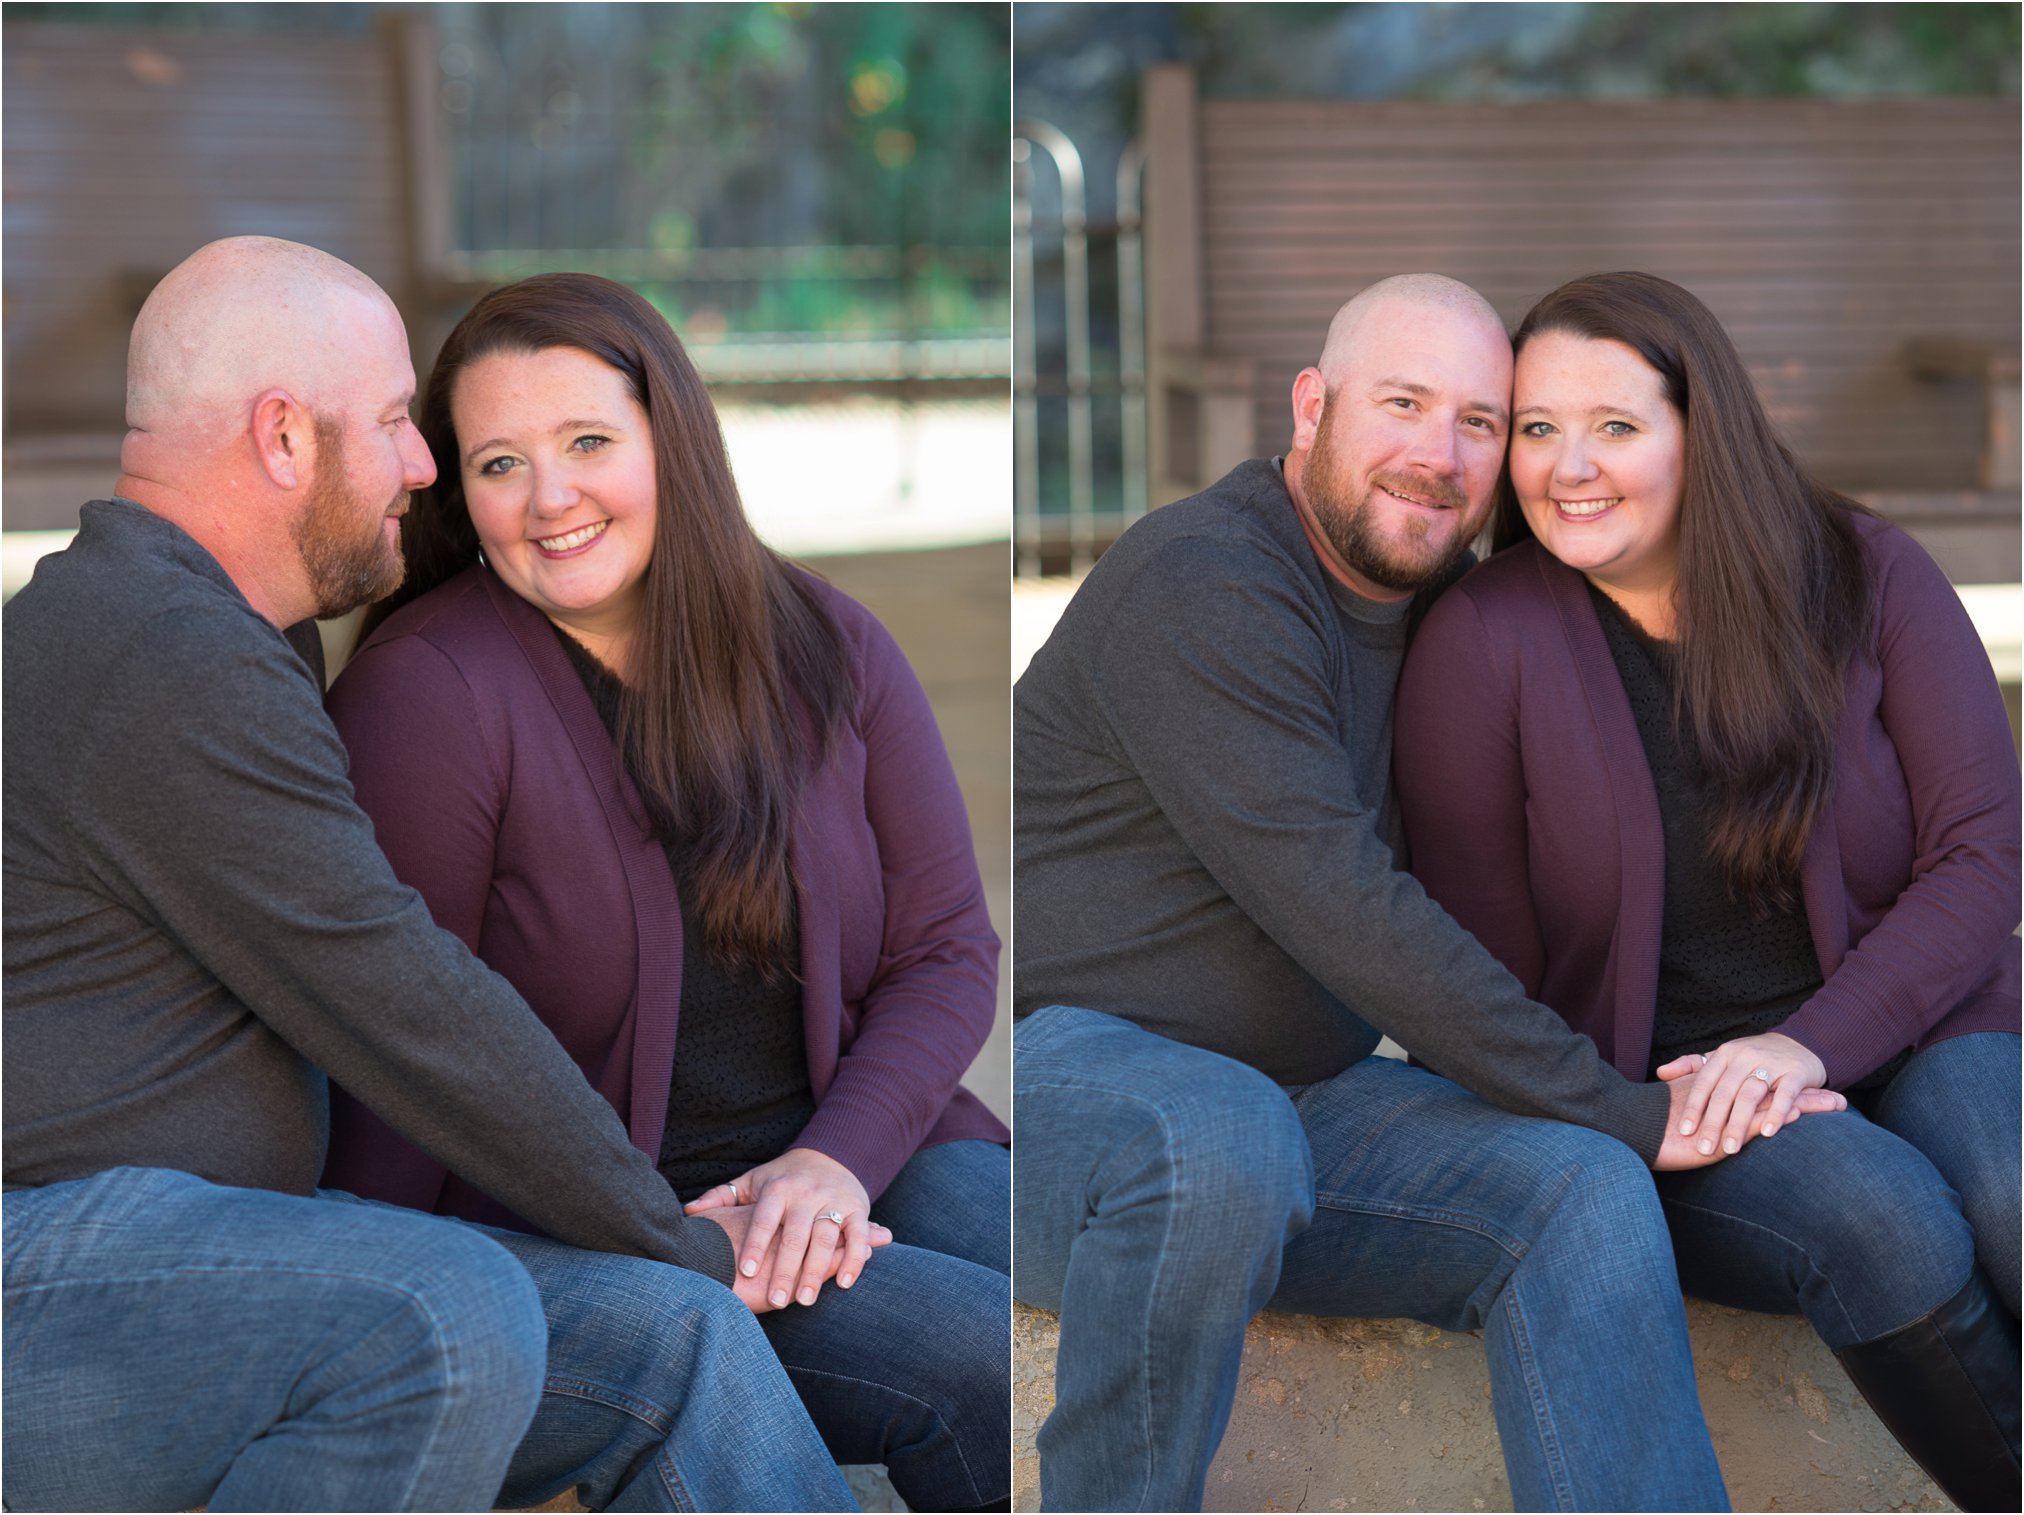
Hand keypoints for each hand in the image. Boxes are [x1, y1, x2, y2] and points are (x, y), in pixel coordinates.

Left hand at [685, 1148, 885, 1307]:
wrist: (832, 1153)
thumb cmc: (783, 1177)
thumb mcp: (752, 1181)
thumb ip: (722, 1197)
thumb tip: (689, 1212)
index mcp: (778, 1188)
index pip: (764, 1219)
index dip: (755, 1244)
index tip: (745, 1272)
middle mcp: (806, 1194)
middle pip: (795, 1235)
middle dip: (785, 1269)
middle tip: (776, 1302)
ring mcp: (833, 1201)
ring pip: (826, 1238)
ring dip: (816, 1271)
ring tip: (805, 1300)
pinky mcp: (858, 1208)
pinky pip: (858, 1236)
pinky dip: (855, 1259)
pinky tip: (844, 1283)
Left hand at [1652, 1070, 1843, 1169]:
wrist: (1798, 1043)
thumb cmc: (1751, 1058)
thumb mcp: (1722, 1058)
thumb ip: (1691, 1065)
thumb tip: (1660, 1073)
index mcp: (1724, 1054)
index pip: (1704, 1083)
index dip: (1694, 1107)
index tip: (1684, 1132)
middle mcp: (1745, 1056)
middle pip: (1724, 1093)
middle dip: (1712, 1123)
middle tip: (1703, 1149)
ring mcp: (1771, 1063)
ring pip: (1750, 1095)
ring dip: (1739, 1123)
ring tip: (1730, 1149)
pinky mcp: (1796, 1072)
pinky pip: (1784, 1095)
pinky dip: (1775, 1113)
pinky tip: (1767, 1132)